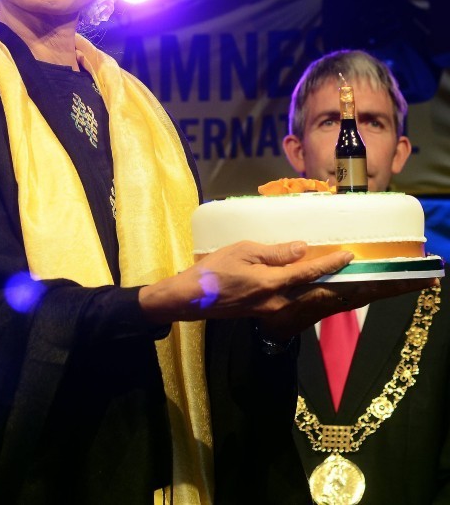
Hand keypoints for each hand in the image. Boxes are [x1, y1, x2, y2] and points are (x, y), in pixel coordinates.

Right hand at [139, 240, 433, 336]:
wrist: (192, 299)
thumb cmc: (214, 270)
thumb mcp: (242, 250)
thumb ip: (273, 252)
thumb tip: (301, 248)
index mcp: (273, 284)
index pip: (309, 272)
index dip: (331, 262)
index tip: (350, 254)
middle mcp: (279, 302)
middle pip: (321, 295)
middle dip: (347, 288)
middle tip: (368, 280)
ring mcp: (275, 312)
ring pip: (314, 304)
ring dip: (338, 296)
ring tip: (359, 288)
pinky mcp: (269, 314)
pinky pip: (301, 307)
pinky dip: (319, 301)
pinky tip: (327, 294)